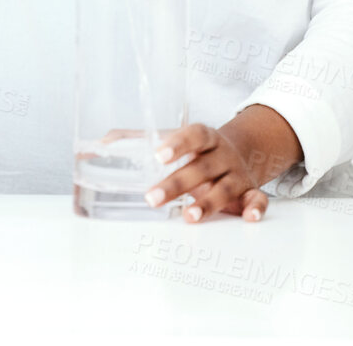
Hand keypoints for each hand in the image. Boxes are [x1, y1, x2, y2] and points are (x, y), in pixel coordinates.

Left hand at [144, 107, 303, 223]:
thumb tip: (95, 147)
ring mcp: (237, 174)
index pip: (194, 135)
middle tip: (152, 198)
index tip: (158, 155)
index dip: (178, 144)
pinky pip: (258, 198)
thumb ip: (135, 141)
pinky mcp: (249, 191)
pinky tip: (248, 218)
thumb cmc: (196, 151)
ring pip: (225, 187)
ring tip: (188, 216)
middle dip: (177, 184)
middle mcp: (222, 154)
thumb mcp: (171, 140)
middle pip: (201, 167)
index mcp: (205, 137)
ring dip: (208, 202)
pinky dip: (256, 207)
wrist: (241, 153)